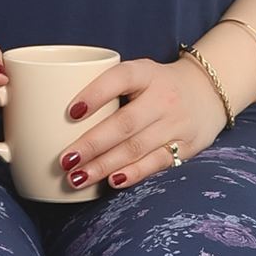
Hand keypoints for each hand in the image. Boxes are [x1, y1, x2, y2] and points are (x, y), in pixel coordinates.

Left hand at [57, 54, 227, 190]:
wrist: (208, 92)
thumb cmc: (154, 85)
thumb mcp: (136, 74)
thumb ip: (105, 87)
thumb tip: (48, 110)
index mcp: (145, 73)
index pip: (120, 78)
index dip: (95, 94)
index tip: (71, 112)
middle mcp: (163, 97)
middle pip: (125, 124)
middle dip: (92, 145)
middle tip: (64, 160)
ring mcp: (176, 123)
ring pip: (136, 148)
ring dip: (104, 165)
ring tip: (76, 177)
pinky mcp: (186, 146)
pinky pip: (156, 163)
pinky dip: (133, 174)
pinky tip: (111, 182)